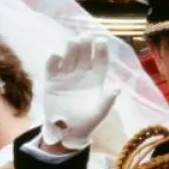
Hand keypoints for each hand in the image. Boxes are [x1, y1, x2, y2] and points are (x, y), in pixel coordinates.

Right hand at [39, 34, 118, 150]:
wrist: (66, 132)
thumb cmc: (86, 121)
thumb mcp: (99, 113)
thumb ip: (107, 100)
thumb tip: (117, 88)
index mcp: (95, 79)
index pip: (99, 61)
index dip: (101, 50)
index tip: (101, 41)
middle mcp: (81, 73)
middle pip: (84, 54)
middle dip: (85, 44)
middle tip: (85, 36)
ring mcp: (66, 75)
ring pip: (68, 57)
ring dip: (70, 48)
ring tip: (72, 42)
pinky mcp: (51, 81)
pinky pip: (52, 67)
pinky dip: (53, 60)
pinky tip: (56, 56)